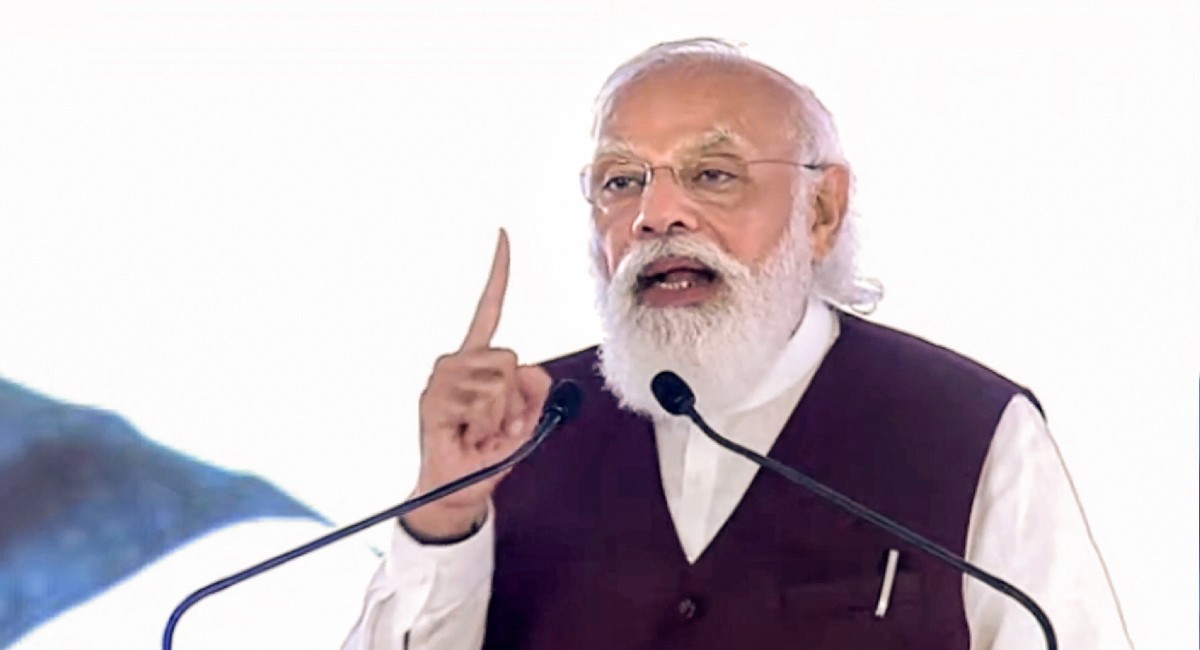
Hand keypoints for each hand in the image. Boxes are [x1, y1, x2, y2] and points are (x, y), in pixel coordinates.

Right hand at [402, 229, 551, 539]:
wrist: (459, 491)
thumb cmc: (489, 452)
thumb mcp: (528, 421)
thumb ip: (537, 391)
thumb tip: (529, 370)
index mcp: (479, 359)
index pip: (489, 309)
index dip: (498, 274)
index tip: (501, 234)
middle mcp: (456, 361)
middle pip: (511, 358)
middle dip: (516, 399)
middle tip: (495, 425)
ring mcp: (442, 379)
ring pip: (499, 380)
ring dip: (500, 415)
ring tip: (478, 432)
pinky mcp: (433, 399)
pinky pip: (482, 400)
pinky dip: (484, 425)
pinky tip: (464, 435)